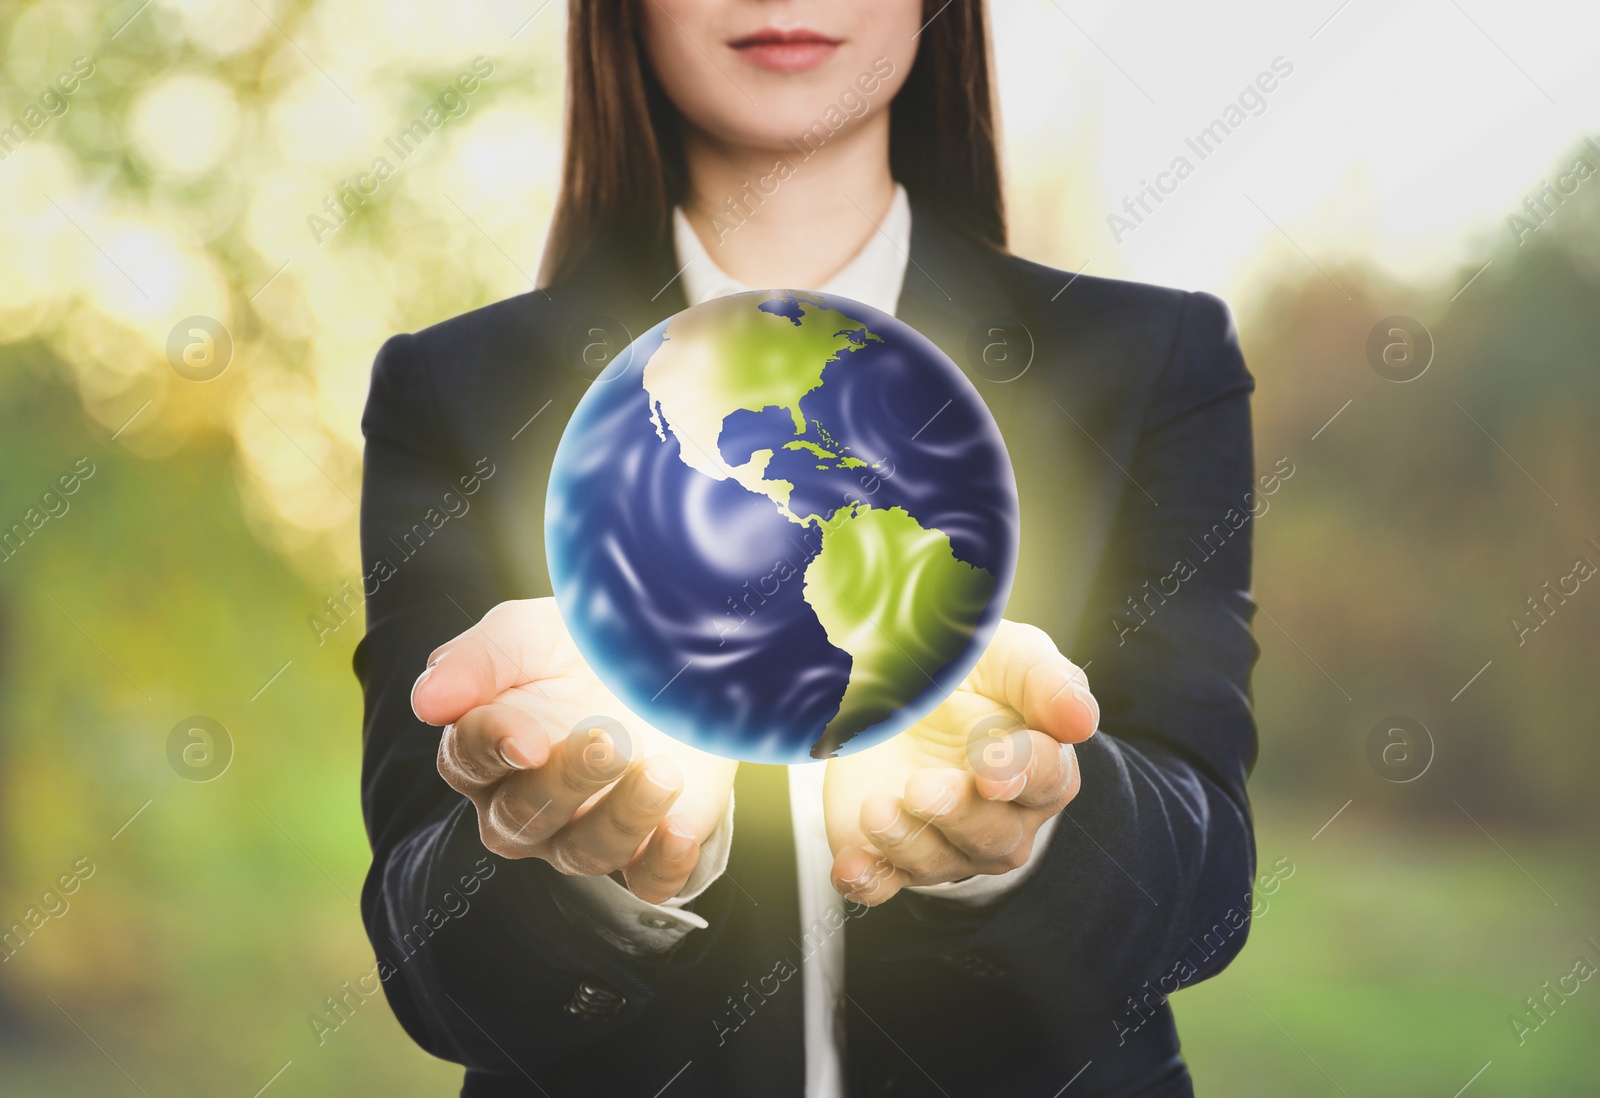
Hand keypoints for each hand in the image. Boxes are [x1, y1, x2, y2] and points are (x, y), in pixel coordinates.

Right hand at [412, 598, 736, 903]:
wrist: (673, 661)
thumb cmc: (583, 649)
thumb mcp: (529, 634)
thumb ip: (476, 661)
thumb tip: (427, 701)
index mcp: (489, 750)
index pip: (469, 761)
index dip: (495, 750)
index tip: (530, 739)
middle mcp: (529, 804)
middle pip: (525, 816)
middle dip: (566, 781)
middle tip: (608, 740)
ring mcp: (588, 832)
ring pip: (586, 852)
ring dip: (623, 817)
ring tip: (662, 773)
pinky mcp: (650, 849)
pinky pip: (649, 882)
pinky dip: (664, 864)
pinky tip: (679, 830)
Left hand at [824, 620, 1097, 905]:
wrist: (897, 688)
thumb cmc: (968, 676)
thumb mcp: (1009, 656)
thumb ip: (1046, 680)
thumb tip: (1082, 719)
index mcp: (1041, 767)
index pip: (1046, 779)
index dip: (1020, 774)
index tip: (992, 769)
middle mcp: (999, 818)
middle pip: (994, 835)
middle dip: (959, 814)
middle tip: (925, 787)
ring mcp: (943, 841)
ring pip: (938, 862)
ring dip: (907, 841)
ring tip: (879, 809)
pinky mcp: (888, 851)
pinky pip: (881, 883)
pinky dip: (867, 879)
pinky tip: (850, 866)